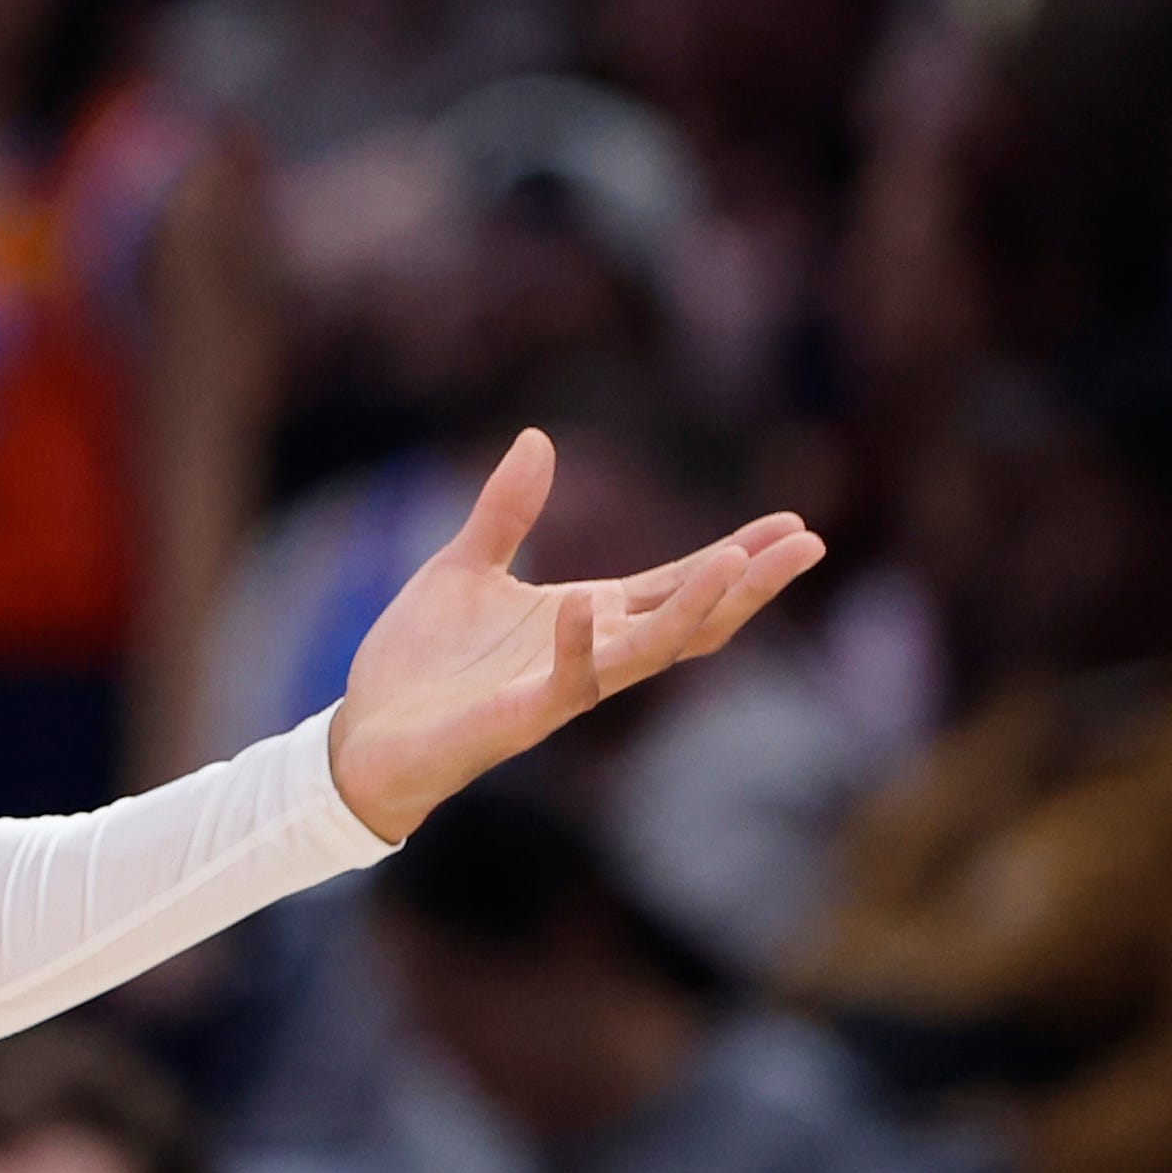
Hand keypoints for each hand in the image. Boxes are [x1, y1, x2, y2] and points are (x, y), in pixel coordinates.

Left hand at [323, 430, 823, 841]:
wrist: (364, 734)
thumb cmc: (420, 661)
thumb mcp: (465, 565)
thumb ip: (507, 510)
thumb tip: (539, 438)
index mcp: (585, 618)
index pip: (675, 585)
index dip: (735, 557)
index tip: (793, 525)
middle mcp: (587, 655)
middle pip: (689, 621)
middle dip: (748, 584)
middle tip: (807, 544)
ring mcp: (559, 690)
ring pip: (647, 655)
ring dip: (692, 611)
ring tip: (735, 562)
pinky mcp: (519, 719)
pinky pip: (564, 688)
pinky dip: (579, 648)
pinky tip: (587, 606)